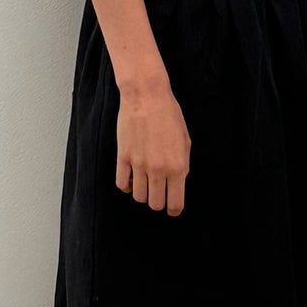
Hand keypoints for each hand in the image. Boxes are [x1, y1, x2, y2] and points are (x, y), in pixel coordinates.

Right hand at [114, 80, 190, 214]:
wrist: (147, 97)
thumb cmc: (169, 116)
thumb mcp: (185, 142)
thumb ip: (182, 166)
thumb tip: (176, 184)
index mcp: (178, 167)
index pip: (175, 203)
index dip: (174, 209)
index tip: (172, 208)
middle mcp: (158, 170)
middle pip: (155, 203)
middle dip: (159, 202)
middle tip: (160, 195)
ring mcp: (139, 165)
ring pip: (138, 196)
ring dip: (143, 193)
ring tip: (146, 183)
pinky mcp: (123, 157)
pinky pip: (122, 184)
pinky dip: (127, 186)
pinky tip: (132, 179)